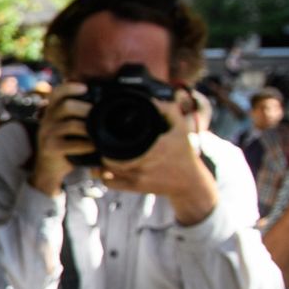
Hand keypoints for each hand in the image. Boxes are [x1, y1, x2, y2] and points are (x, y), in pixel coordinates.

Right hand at [30, 82, 92, 194]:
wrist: (50, 167)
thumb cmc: (65, 143)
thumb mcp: (66, 125)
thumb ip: (77, 113)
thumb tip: (103, 101)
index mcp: (51, 110)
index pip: (56, 93)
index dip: (69, 87)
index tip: (85, 88)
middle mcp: (46, 119)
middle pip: (66, 106)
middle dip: (86, 109)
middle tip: (98, 115)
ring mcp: (47, 134)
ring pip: (71, 125)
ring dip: (89, 129)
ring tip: (99, 133)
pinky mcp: (50, 148)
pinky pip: (72, 144)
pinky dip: (87, 145)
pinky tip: (94, 146)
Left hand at [96, 94, 217, 225]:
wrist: (190, 182)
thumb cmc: (184, 152)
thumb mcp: (181, 127)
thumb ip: (168, 110)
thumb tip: (151, 100)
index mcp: (153, 147)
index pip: (119, 145)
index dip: (106, 139)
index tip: (104, 132)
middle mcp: (143, 164)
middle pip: (108, 158)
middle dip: (100, 151)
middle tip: (98, 143)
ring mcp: (138, 177)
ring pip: (105, 171)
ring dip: (99, 164)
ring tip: (99, 154)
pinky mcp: (135, 188)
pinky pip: (110, 184)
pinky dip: (103, 177)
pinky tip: (103, 170)